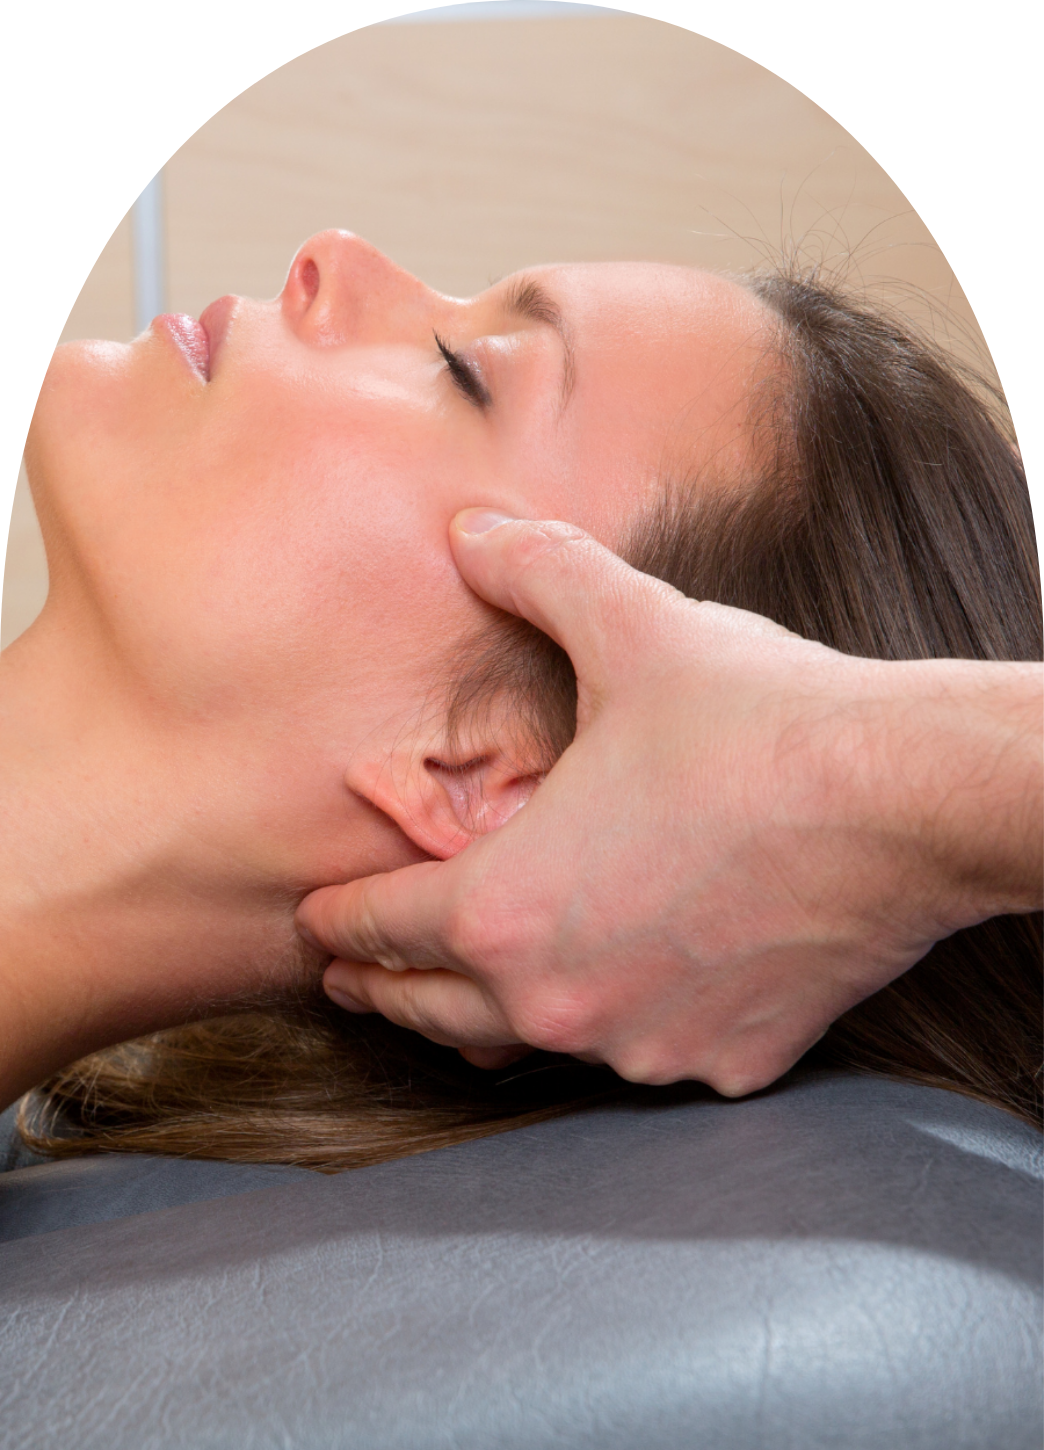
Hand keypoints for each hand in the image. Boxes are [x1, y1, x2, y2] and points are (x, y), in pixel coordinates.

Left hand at [296, 512, 1041, 1094]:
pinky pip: (644, 1053)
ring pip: (534, 1047)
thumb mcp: (629, 629)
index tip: (316, 930)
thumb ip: (534, 574)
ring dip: (490, 1018)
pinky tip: (627, 987)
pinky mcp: (726, 1063)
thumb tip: (470, 529)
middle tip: (355, 984)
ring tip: (472, 998)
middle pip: (434, 1013)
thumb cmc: (755, 723)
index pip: (381, 931)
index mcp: (506, 906)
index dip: (337, 926)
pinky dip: (620, 1023)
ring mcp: (644, 1045)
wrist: (905, 801)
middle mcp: (560, 1000)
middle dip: (384, 993)